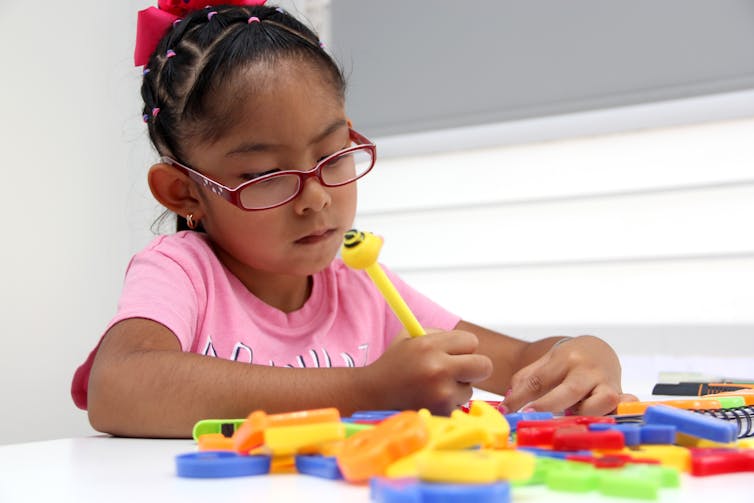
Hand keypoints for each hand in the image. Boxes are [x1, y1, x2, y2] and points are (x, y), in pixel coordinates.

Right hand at [363, 330, 492, 414]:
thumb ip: (439, 335)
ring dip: (458, 387)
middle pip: (484, 366)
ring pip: (470, 388)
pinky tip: (429, 399)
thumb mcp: (410, 338)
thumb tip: (468, 343)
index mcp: (430, 346)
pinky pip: (459, 404)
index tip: (458, 352)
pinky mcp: (442, 412)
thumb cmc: (394, 364)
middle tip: (462, 370)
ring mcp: (441, 394)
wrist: (372, 394)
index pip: (471, 341)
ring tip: (433, 386)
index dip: (465, 347)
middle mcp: (438, 368)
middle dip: (476, 367)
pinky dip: (449, 402)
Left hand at [503, 335, 636, 414]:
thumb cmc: (567, 360)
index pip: (539, 379)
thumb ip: (526, 379)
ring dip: (584, 414)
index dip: (522, 396)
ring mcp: (606, 383)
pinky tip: (609, 416)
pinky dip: (617, 412)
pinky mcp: (620, 395)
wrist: (599, 349)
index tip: (507, 410)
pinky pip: (623, 405)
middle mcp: (587, 370)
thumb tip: (507, 402)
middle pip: (569, 391)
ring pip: (601, 401)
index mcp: (564, 359)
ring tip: (570, 415)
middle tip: (529, 416)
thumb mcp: (545, 362)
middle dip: (549, 405)